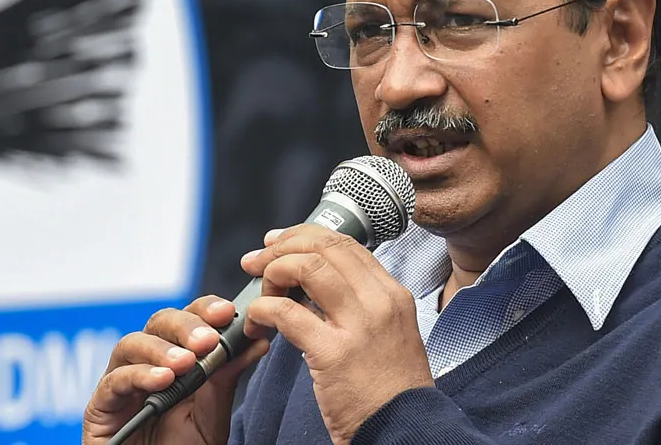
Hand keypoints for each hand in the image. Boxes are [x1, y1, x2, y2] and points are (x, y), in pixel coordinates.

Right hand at [82, 295, 269, 444]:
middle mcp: (146, 363)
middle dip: (185, 326)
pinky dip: (139, 375)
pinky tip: (162, 380)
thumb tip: (256, 342)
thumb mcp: (212, 413)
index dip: (206, 309)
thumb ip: (226, 378)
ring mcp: (121, 382)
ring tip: (185, 363)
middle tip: (208, 340)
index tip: (228, 312)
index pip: (188, 319)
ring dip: (161, 349)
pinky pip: (114, 380)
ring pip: (132, 344)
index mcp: (176, 358)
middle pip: (159, 323)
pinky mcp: (100, 406)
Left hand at [240, 224, 433, 444]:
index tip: (280, 242)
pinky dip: (262, 309)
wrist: (404, 429)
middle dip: (284, 246)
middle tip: (258, 259)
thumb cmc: (390, 388)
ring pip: (307, 268)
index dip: (305, 236)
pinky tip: (256, 320)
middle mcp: (379, 302)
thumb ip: (356, 304)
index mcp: (392, 294)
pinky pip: (287, 312)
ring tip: (260, 290)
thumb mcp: (387, 333)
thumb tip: (310, 284)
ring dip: (273, 271)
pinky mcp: (333, 353)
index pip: (345, 244)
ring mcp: (358, 326)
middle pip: (325, 247)